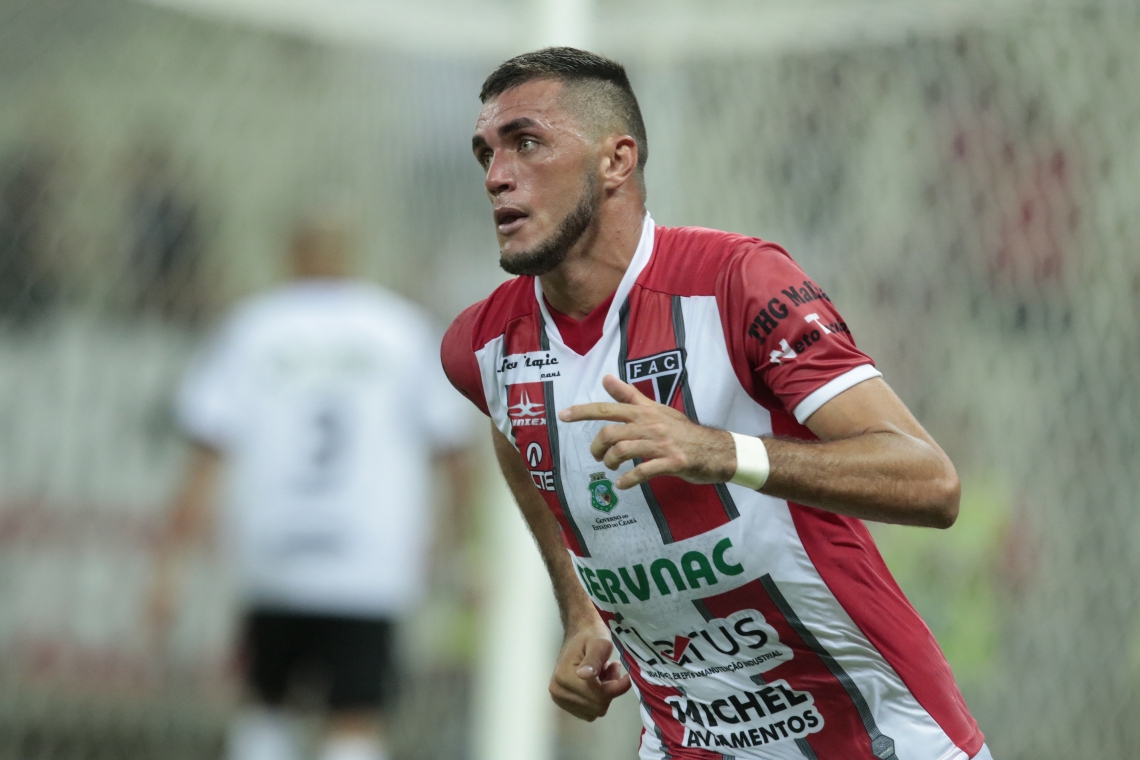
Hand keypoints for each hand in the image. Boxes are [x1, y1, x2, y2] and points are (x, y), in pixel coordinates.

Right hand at [550, 624, 631, 720]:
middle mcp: (558, 691)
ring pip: (595, 710)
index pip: (598, 695)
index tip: (627, 677)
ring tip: (604, 673)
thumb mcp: (599, 643)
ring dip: (605, 694)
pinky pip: (589, 711)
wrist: (579, 633)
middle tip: (612, 669)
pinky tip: (598, 681)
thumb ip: (594, 660)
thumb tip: (585, 675)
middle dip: (610, 689)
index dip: (616, 687)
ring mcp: (560, 699)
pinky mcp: (565, 702)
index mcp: (564, 676)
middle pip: (597, 706)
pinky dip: (597, 698)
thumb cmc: (591, 635)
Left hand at [559, 374, 735, 489]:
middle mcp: (650, 424)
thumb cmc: (682, 430)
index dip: (583, 411)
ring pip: (623, 450)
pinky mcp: (672, 462)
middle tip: (598, 455)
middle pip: (610, 432)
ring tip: (611, 467)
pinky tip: (622, 484)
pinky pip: (643, 471)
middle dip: (597, 446)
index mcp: (645, 411)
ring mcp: (661, 444)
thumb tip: (606, 379)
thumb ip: (630, 396)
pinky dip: (628, 480)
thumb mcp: (656, 409)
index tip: (563, 415)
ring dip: (610, 462)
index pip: (608, 408)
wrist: (714, 449)